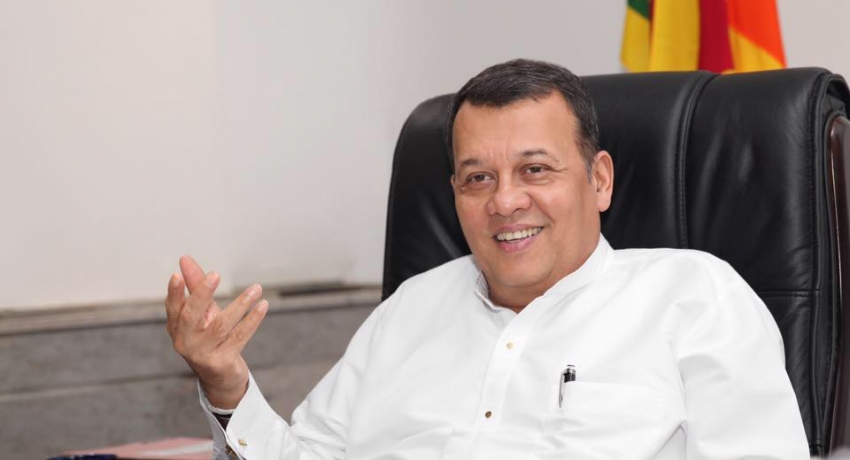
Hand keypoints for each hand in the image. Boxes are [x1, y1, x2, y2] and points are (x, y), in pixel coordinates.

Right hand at [165, 255, 268, 408]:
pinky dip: (252, 320)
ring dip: (241, 304)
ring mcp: (203, 354)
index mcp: (177, 328)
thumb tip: (185, 259)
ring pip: (221, 325)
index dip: (174, 293)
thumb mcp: (203, 312)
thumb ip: (196, 286)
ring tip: (256, 288)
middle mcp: (185, 342)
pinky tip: (263, 306)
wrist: (220, 377)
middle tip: (215, 274)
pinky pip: (240, 336)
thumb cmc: (210, 338)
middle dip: (202, 294)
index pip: (173, 308)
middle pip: (192, 316)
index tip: (177, 275)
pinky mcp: (222, 362)